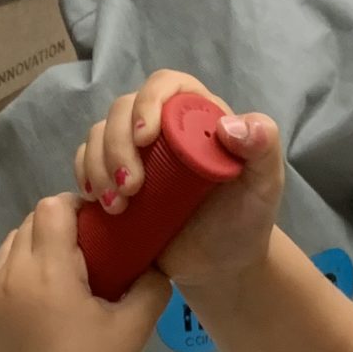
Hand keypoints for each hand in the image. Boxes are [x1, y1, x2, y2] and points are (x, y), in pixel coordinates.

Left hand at [0, 194, 168, 351]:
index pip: (52, 208)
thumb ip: (152, 283)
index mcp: (49, 271)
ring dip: (35, 244)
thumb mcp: (136, 324)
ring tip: (61, 267)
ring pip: (10, 244)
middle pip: (29, 222)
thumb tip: (155, 259)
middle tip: (85, 246)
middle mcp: (13, 274)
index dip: (75, 207)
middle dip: (57, 224)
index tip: (96, 225)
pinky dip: (20, 268)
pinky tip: (43, 293)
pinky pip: (0, 271)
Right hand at [73, 69, 284, 289]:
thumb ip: (264, 147)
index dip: (148, 102)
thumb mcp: (266, 184)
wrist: (222, 265)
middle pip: (122, 109)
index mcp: (197, 115)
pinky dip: (86, 177)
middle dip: (117, 144)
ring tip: (117, 206)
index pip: (165, 86)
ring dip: (99, 165)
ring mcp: (135, 153)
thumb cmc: (246, 220)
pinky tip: (97, 202)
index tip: (145, 138)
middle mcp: (162, 126)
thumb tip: (230, 126)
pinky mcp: (116, 180)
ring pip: (99, 134)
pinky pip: (88, 163)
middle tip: (131, 188)